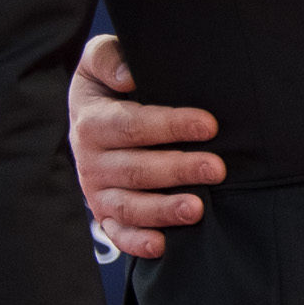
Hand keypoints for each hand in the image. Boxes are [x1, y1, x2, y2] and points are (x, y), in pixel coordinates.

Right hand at [70, 34, 221, 258]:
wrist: (87, 116)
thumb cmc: (109, 86)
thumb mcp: (99, 61)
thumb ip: (109, 58)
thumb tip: (129, 74)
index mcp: (92, 121)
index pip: (131, 125)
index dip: (170, 126)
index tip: (209, 125)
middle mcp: (91, 160)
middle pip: (135, 169)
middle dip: (178, 169)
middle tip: (216, 168)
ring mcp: (97, 190)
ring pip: (128, 206)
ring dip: (163, 210)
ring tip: (198, 209)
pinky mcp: (104, 213)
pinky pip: (117, 233)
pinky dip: (137, 242)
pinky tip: (163, 246)